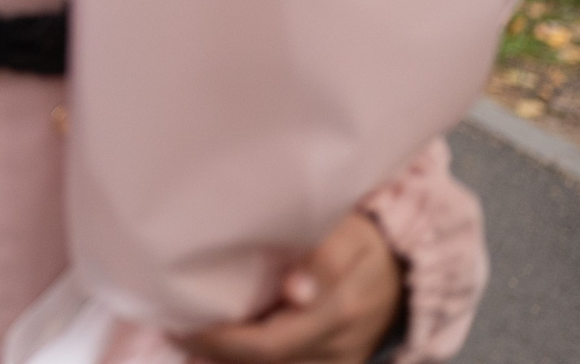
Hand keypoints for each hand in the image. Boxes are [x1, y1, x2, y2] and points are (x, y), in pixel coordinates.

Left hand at [179, 213, 402, 363]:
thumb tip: (296, 292)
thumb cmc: (363, 238)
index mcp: (341, 308)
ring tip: (190, 345)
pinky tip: (222, 354)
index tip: (179, 325)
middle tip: (174, 333)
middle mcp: (341, 344)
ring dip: (232, 363)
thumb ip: (322, 259)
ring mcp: (343, 360)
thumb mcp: (347, 233)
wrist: (409, 267)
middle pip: (269, 363)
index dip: (220, 342)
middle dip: (216, 353)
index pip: (271, 343)